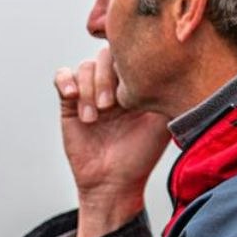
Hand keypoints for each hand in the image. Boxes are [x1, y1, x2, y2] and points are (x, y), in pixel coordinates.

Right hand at [55, 48, 171, 236]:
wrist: (113, 183)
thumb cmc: (141, 156)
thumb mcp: (163, 122)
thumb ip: (167, 93)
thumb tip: (174, 67)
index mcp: (135, 85)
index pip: (129, 54)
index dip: (126, 64)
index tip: (130, 93)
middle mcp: (113, 84)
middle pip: (105, 55)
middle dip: (105, 78)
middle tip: (110, 107)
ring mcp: (90, 92)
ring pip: (84, 67)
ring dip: (88, 89)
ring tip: (94, 118)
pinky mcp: (69, 103)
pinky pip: (62, 76)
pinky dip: (66, 81)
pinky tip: (73, 97)